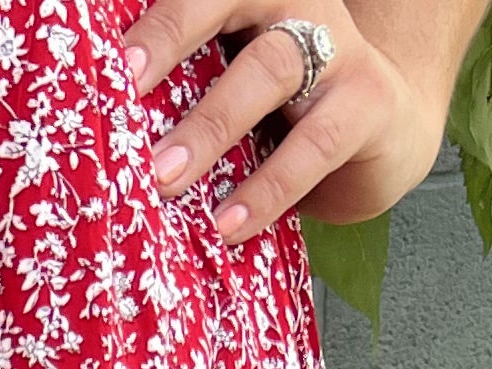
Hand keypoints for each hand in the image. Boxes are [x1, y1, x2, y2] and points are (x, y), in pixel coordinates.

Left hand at [127, 3, 449, 246]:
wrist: (386, 129)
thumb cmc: (288, 112)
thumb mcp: (232, 84)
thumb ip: (186, 87)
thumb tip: (105, 129)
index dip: (157, 22)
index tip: (111, 60)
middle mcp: (296, 3)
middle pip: (230, 2)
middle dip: (173, 43)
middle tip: (124, 97)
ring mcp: (337, 48)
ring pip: (270, 69)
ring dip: (211, 125)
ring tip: (165, 179)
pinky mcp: (368, 104)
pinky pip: (313, 146)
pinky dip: (267, 188)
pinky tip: (228, 223)